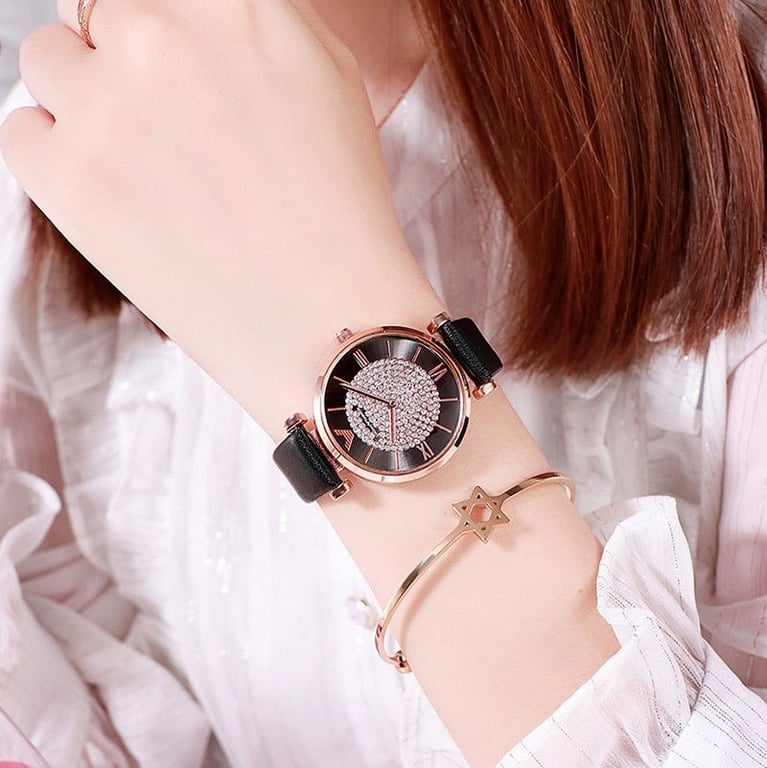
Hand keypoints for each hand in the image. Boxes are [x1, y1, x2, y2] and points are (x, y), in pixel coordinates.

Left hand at [0, 0, 441, 438]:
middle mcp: (162, 36)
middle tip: (161, 115)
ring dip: (85, 98)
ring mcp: (108, 108)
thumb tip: (193, 15)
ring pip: (49, 60)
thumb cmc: (342, 211)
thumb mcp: (328, 81)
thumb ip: (251, 21)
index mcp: (234, 3)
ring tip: (140, 159)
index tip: (165, 58)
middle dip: (122, 53)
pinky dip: (56, 155)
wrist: (327, 320)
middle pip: (95, 7)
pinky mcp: (70, 181)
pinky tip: (113, 192)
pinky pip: (22, 133)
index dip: (159, 22)